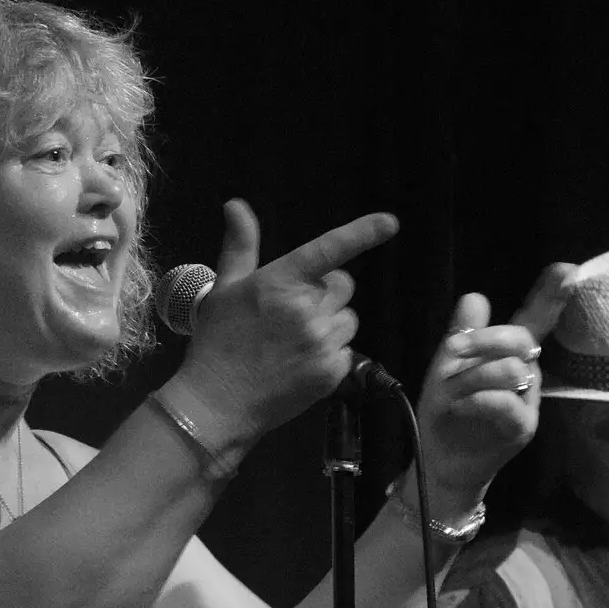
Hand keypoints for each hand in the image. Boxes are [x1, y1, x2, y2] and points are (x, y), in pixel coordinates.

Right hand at [181, 199, 398, 435]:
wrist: (218, 402)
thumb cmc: (219, 341)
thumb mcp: (225, 288)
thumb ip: (240, 246)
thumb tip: (236, 204)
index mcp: (280, 281)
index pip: (328, 249)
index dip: (362, 233)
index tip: (390, 223)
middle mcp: (306, 308)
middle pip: (343, 286)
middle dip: (327, 293)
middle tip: (296, 311)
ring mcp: (322, 341)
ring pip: (348, 319)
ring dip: (331, 324)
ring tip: (295, 341)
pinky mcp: (332, 371)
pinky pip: (347, 350)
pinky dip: (330, 355)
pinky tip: (301, 363)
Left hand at [408, 263, 576, 515]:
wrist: (441, 462)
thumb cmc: (446, 413)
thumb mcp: (446, 368)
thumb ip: (463, 335)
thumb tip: (476, 296)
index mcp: (509, 356)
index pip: (534, 320)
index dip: (551, 296)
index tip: (567, 270)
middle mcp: (527, 375)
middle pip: (521, 338)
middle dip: (485, 339)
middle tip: (453, 350)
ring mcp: (528, 402)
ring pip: (510, 369)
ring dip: (471, 378)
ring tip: (452, 397)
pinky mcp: (523, 427)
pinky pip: (506, 401)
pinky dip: (478, 399)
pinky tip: (462, 407)